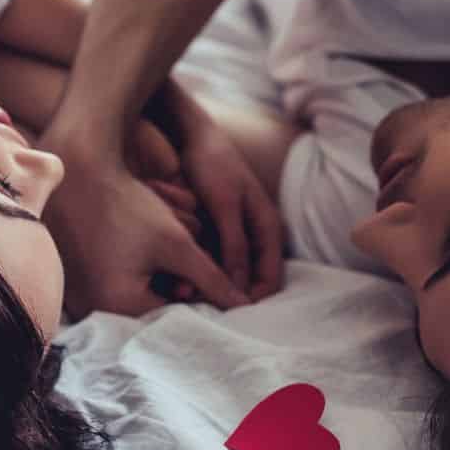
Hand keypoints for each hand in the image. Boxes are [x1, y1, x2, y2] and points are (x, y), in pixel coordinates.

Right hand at [42, 131, 249, 317]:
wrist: (78, 175)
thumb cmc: (128, 206)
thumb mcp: (176, 243)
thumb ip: (213, 278)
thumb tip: (244, 306)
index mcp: (120, 305)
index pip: (173, 314)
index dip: (197, 296)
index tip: (210, 277)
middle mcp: (95, 310)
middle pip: (152, 306)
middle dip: (175, 284)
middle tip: (183, 256)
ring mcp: (80, 298)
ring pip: (134, 294)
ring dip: (154, 276)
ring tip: (156, 245)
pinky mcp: (73, 284)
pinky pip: (112, 285)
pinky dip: (130, 270)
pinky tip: (137, 246)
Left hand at [174, 104, 283, 301]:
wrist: (191, 136)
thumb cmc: (212, 165)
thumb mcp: (224, 205)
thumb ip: (234, 244)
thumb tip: (240, 286)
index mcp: (269, 227)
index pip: (270, 278)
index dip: (253, 300)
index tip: (227, 313)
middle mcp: (256, 234)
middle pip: (249, 279)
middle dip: (228, 295)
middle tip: (201, 309)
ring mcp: (237, 232)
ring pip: (229, 271)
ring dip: (211, 284)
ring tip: (185, 296)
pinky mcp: (217, 229)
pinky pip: (213, 258)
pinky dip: (200, 268)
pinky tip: (178, 278)